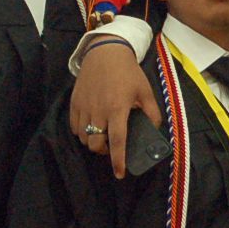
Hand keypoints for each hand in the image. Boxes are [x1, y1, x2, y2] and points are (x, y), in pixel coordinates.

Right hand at [69, 38, 159, 178]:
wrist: (105, 53)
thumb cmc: (128, 72)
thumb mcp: (145, 91)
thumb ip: (152, 113)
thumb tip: (154, 130)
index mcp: (117, 109)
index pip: (117, 141)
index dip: (118, 160)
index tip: (120, 174)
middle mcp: (98, 111)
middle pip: (95, 144)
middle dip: (103, 152)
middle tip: (112, 149)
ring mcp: (83, 107)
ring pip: (83, 138)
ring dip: (93, 143)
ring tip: (103, 137)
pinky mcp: (74, 103)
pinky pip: (74, 127)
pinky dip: (82, 133)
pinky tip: (91, 127)